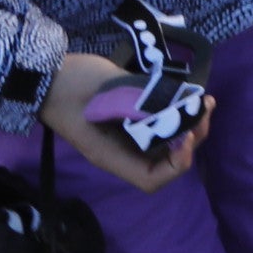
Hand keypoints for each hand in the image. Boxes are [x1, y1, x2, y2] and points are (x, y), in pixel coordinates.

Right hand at [43, 48, 206, 190]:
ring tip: (205, 100)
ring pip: (168, 140)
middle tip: (204, 109)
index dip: (176, 163)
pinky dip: (178, 111)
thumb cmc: (70, 87)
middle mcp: (123, 149)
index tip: (187, 133)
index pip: (151, 179)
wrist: (46, 73)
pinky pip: (161, 122)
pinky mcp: (131, 116)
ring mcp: (128, 134)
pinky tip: (190, 92)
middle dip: (192, 137)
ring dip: (190, 123)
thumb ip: (140, 99)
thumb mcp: (105, 93)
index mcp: (111, 155)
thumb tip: (175, 103)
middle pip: (166, 160)